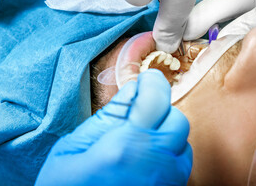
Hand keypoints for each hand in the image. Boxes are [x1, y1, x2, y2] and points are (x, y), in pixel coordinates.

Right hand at [35, 69, 191, 185]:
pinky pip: (181, 164)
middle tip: (139, 116)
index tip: (146, 80)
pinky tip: (147, 160)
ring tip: (140, 142)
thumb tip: (134, 87)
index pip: (156, 99)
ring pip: (183, 142)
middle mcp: (155, 164)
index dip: (152, 82)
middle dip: (161, 111)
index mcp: (126, 147)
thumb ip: (108, 116)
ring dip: (166, 135)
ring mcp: (167, 182)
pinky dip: (169, 154)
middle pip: (177, 119)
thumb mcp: (72, 149)